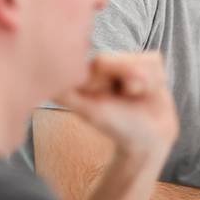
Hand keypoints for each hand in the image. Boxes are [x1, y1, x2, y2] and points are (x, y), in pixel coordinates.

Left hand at [54, 52, 178, 157]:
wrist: (147, 139)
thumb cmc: (117, 127)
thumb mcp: (90, 111)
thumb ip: (68, 96)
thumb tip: (43, 86)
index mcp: (92, 71)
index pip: (103, 61)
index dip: (113, 77)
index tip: (115, 96)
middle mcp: (109, 63)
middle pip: (126, 60)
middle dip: (132, 81)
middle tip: (129, 97)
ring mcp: (129, 61)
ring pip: (143, 61)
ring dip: (145, 83)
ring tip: (138, 97)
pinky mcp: (149, 63)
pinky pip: (154, 61)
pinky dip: (156, 80)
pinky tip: (149, 92)